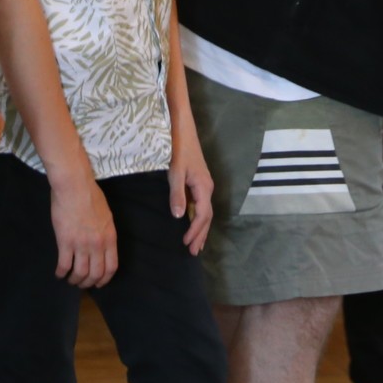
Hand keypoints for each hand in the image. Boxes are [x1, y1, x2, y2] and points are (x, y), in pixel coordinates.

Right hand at [51, 170, 118, 288]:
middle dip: (88, 282)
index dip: (104, 279)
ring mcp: (81, 244)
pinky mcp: (65, 241)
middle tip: (82, 283)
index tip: (98, 283)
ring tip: (70, 279)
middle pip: (95, 273)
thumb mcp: (106, 216)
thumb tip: (102, 246)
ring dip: (74, 280)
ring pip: (80, 273)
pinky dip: (61, 273)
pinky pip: (64, 265)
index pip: (111, 267)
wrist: (75, 186)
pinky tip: (59, 273)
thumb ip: (105, 233)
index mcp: (110, 237)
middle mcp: (97, 244)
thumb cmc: (91, 196)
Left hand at [168, 118, 214, 255]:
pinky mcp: (199, 181)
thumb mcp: (175, 172)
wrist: (182, 130)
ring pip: (205, 211)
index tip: (185, 244)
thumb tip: (178, 217)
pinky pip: (201, 205)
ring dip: (200, 228)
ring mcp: (204, 185)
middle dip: (201, 235)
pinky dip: (198, 218)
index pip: (202, 216)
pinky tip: (191, 222)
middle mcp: (207, 188)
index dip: (194, 231)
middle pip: (207, 217)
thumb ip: (177, 195)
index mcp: (203, 187)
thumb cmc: (178, 149)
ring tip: (196, 244)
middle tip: (194, 252)